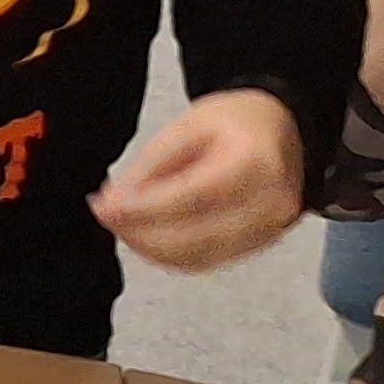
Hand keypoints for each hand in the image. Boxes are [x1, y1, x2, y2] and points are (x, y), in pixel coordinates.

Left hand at [93, 89, 306, 271]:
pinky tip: (150, 236)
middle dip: (142, 234)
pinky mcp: (261, 243)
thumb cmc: (237, 122)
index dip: (142, 210)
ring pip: (200, 257)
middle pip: (197, 238)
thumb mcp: (186, 127)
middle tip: (109, 216)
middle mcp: (271, 201)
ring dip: (152, 249)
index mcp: (254, 162)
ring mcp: (271, 227)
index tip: (105, 209)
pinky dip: (171, 255)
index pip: (192, 197)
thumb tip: (112, 204)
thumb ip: (148, 168)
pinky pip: (209, 261)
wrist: (279, 129)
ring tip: (125, 224)